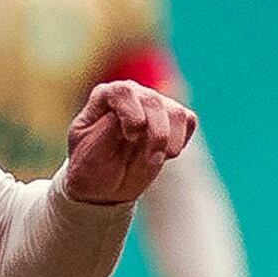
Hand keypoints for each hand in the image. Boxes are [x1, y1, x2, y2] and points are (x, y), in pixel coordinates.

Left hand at [58, 79, 195, 208]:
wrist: (103, 184)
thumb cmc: (91, 166)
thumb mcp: (89, 152)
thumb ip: (107, 131)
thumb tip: (137, 118)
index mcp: (105, 97)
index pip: (123, 91)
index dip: (132, 113)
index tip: (130, 137)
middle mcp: (131, 94)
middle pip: (153, 101)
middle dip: (155, 134)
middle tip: (148, 158)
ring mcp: (153, 104)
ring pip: (175, 111)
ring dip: (169, 140)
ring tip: (154, 159)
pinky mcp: (172, 118)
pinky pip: (188, 120)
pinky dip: (180, 141)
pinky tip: (164, 154)